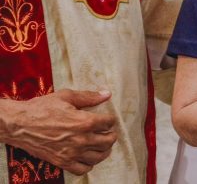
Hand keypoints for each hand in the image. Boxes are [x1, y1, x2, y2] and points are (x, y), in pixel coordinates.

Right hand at [1, 89, 117, 174]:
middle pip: (108, 141)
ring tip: (101, 145)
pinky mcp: (62, 162)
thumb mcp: (66, 96)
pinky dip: (88, 164)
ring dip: (104, 150)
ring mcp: (72, 153)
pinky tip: (87, 157)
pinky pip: (83, 169)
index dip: (110, 119)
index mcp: (85, 121)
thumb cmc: (41, 108)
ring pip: (99, 157)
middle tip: (107, 132)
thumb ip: (89, 96)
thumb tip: (107, 94)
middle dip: (111, 135)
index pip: (109, 122)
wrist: (19, 124)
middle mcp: (81, 139)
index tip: (107, 119)